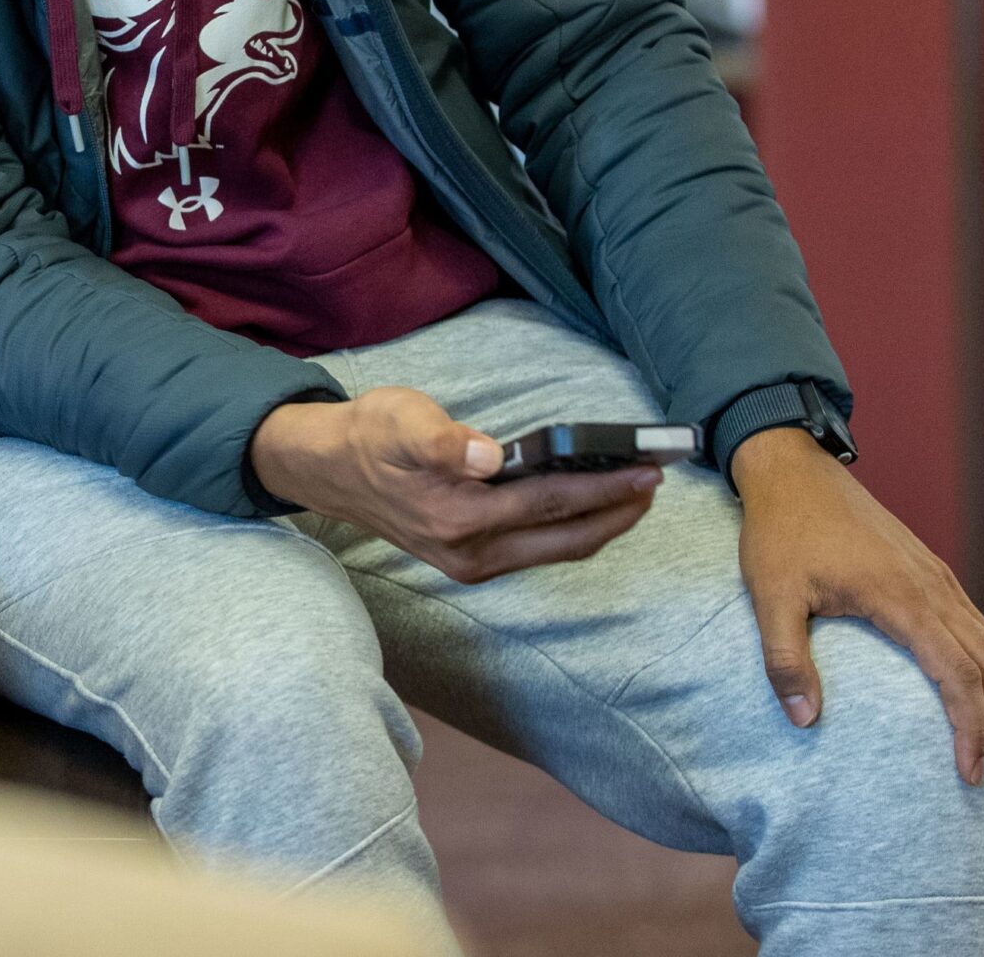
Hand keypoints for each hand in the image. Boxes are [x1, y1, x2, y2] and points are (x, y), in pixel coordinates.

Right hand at [248, 388, 659, 582]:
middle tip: (656, 482)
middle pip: (565, 538)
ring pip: (556, 550)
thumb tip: (487, 457)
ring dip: (600, 525)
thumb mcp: (399, 420)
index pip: (548, 502)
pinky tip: (590, 509)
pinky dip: (572, 531)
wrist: (327, 469)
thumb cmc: (369, 436)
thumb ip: (443, 441)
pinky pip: (538, 550)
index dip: (602, 487)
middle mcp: (471, 551)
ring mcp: (472, 563)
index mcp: (458, 515)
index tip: (644, 470)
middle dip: (617, 513)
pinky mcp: (471, 561)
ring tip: (635, 494)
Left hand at [734, 426, 983, 785]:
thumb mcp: (770, 594)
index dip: (971, 729)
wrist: (792, 468)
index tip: (968, 775)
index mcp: (902, 597)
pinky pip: (978, 628)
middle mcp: (934, 588)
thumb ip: (784, 659)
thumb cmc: (779, 530)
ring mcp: (938, 578)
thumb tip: (805, 722)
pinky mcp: (932, 573)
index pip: (959, 675)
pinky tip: (976, 697)